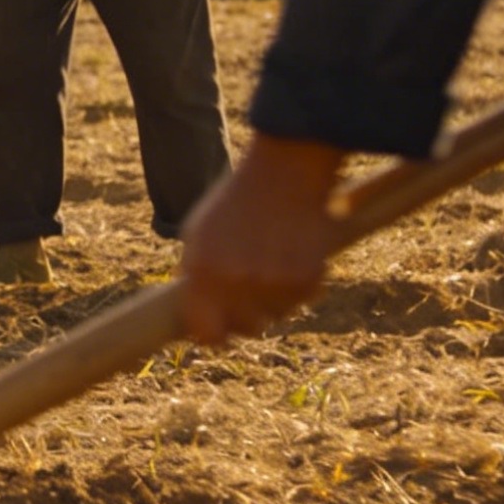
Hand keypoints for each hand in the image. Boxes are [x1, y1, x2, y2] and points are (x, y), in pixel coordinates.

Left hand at [179, 135, 343, 345]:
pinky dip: (301, 282)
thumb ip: (196, 273)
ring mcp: (273, 283)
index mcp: (203, 272)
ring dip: (276, 298)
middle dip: (250, 315)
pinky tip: (295, 252)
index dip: (214, 333)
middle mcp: (236, 283)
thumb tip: (195, 309)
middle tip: (254, 289)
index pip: (207, 333)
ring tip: (274, 258)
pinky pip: (303, 299)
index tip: (221, 327)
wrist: (284, 169)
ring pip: (277, 315)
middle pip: (247, 328)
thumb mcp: (199, 231)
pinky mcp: (307, 278)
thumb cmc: (236, 199)